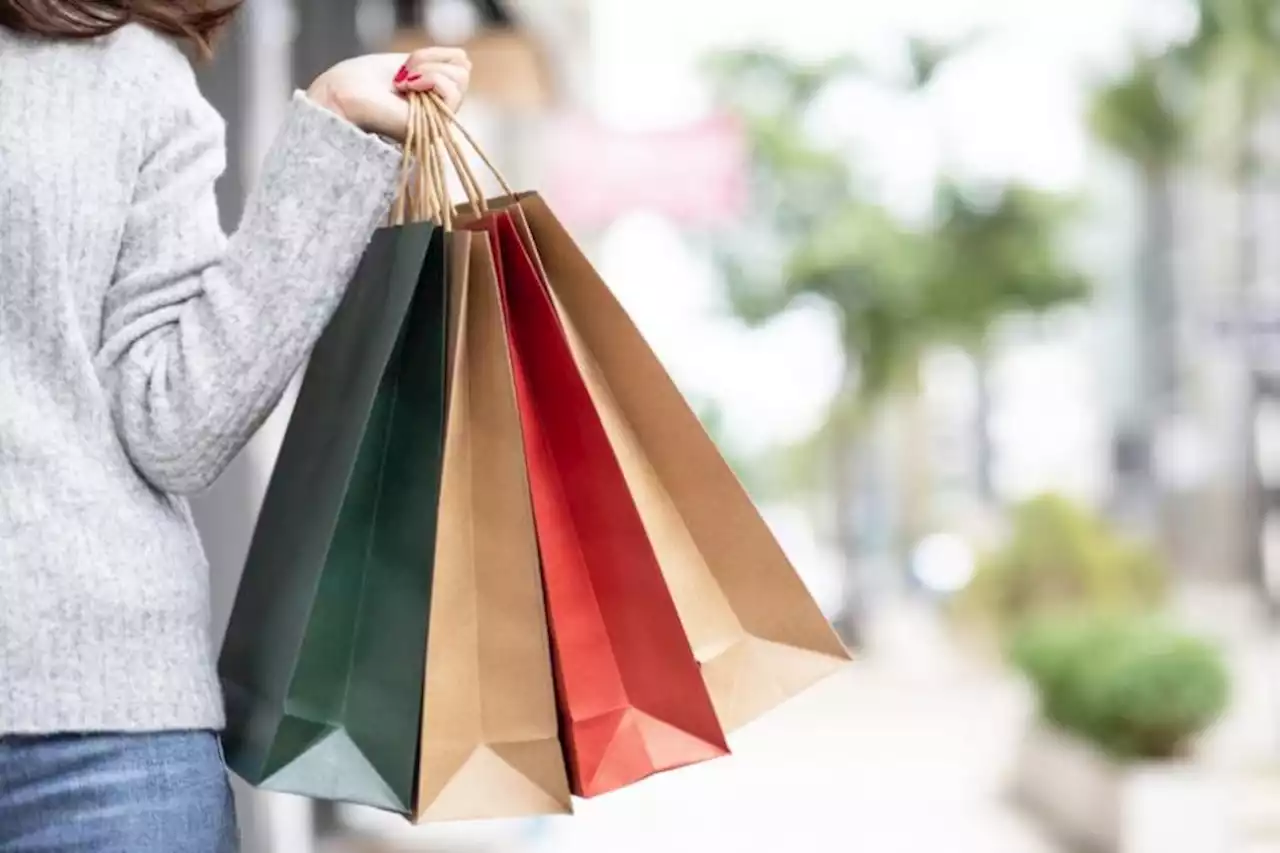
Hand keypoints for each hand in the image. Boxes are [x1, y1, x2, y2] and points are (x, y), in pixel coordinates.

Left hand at [307, 48, 471, 141]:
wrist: (342, 96)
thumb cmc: (361, 80)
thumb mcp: (407, 62)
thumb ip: (436, 63)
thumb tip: (465, 61)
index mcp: (430, 99)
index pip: (459, 67)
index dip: (435, 56)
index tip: (405, 65)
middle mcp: (437, 115)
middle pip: (463, 74)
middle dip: (431, 60)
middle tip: (403, 74)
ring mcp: (437, 124)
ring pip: (461, 80)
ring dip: (428, 69)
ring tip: (403, 81)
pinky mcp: (434, 129)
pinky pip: (452, 91)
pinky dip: (430, 78)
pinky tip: (407, 86)